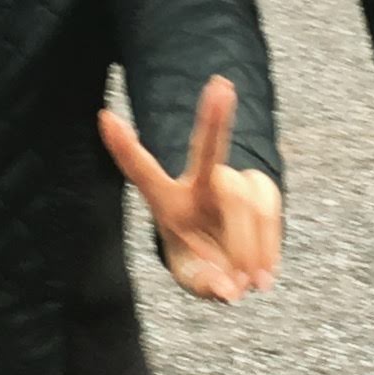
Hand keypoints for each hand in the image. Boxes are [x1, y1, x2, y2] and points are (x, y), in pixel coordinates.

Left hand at [98, 74, 282, 301]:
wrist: (232, 261)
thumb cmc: (203, 265)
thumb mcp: (193, 279)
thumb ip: (205, 285)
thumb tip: (228, 289)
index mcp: (166, 201)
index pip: (141, 171)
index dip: (123, 147)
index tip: (103, 116)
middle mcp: (199, 183)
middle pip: (209, 152)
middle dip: (214, 116)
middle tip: (222, 85)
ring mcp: (232, 181)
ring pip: (243, 197)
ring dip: (249, 243)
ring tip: (253, 283)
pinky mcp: (261, 187)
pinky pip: (268, 207)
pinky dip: (269, 242)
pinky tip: (265, 274)